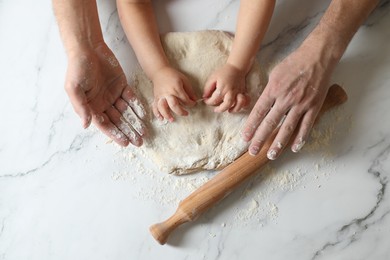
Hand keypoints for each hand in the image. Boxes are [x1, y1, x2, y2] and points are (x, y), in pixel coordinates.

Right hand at [64, 42, 146, 146]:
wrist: (88, 48)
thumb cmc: (77, 68)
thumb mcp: (74, 88)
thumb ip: (81, 107)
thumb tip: (86, 125)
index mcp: (91, 107)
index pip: (105, 125)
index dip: (115, 134)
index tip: (125, 143)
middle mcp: (103, 104)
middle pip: (118, 121)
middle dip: (128, 132)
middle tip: (139, 142)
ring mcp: (113, 95)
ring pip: (126, 112)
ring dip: (135, 122)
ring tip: (144, 133)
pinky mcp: (122, 85)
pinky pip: (131, 98)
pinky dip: (137, 106)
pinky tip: (144, 115)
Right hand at [151, 66, 196, 121]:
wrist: (160, 72)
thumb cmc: (173, 75)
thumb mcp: (184, 80)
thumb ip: (190, 90)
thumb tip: (195, 99)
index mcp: (176, 88)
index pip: (185, 100)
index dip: (191, 104)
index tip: (193, 104)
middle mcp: (168, 93)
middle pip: (174, 106)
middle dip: (181, 111)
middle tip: (186, 114)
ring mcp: (161, 96)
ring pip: (163, 108)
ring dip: (167, 115)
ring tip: (172, 120)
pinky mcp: (156, 97)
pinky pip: (155, 106)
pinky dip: (157, 113)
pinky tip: (161, 118)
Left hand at [203, 63, 249, 112]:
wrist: (237, 67)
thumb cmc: (223, 72)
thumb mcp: (212, 78)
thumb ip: (207, 88)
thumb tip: (205, 97)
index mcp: (222, 88)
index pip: (214, 100)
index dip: (208, 102)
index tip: (206, 100)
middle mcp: (231, 92)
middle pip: (226, 105)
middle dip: (220, 109)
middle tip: (216, 110)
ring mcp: (238, 93)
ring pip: (237, 105)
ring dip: (233, 109)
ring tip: (228, 110)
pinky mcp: (243, 93)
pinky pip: (245, 102)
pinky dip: (243, 106)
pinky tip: (237, 106)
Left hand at [242, 43, 335, 158]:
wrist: (317, 57)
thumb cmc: (294, 63)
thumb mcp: (275, 74)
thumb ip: (269, 91)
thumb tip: (262, 105)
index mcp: (273, 89)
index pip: (259, 112)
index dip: (251, 126)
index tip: (245, 137)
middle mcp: (285, 99)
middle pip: (270, 123)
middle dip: (259, 139)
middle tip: (252, 151)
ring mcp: (301, 104)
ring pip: (287, 128)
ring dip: (278, 144)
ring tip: (271, 155)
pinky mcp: (314, 107)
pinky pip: (306, 126)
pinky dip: (300, 138)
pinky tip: (294, 148)